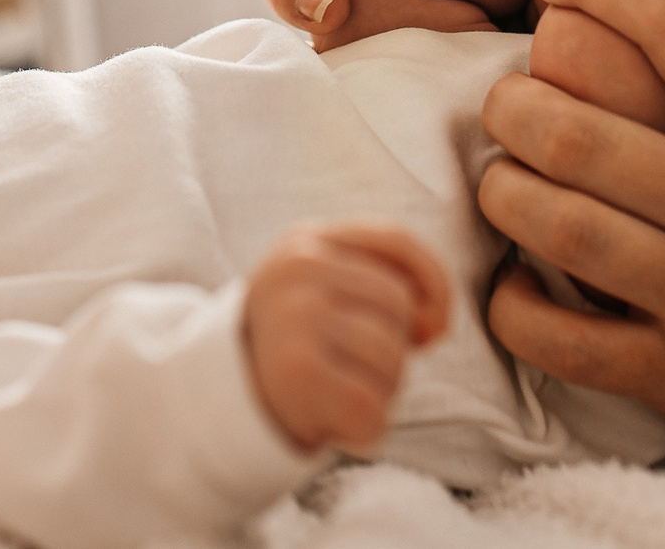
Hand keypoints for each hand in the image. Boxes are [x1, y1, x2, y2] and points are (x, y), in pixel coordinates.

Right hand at [242, 222, 450, 454]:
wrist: (229, 399)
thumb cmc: (298, 343)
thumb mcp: (331, 294)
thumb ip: (388, 288)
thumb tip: (435, 323)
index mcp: (303, 243)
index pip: (395, 240)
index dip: (433, 280)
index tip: (435, 324)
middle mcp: (295, 271)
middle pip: (398, 303)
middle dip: (396, 343)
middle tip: (353, 364)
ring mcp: (293, 317)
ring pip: (391, 355)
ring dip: (384, 387)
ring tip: (343, 389)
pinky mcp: (295, 370)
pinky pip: (373, 403)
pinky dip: (368, 424)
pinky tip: (338, 418)